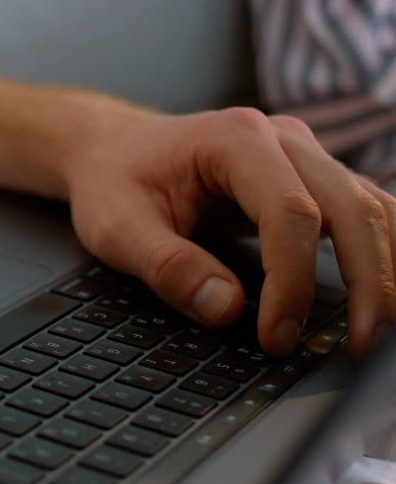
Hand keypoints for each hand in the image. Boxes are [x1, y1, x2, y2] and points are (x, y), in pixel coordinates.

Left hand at [64, 107, 395, 355]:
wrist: (115, 150)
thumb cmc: (114, 182)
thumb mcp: (116, 228)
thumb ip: (167, 267)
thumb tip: (226, 308)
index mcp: (235, 139)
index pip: (290, 213)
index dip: (293, 282)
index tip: (277, 336)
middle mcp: (283, 138)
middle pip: (350, 208)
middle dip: (366, 281)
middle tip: (359, 346)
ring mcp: (305, 155)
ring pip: (370, 208)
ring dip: (385, 269)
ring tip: (379, 329)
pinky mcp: (313, 177)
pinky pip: (364, 212)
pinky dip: (380, 252)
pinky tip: (381, 295)